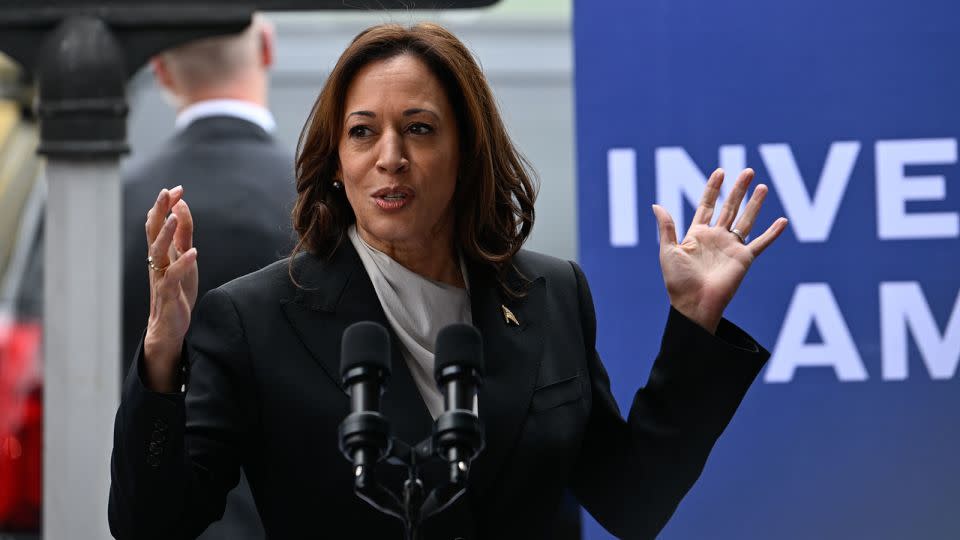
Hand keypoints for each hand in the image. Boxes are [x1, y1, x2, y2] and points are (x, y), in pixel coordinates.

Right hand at [142, 186, 197, 391]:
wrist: (169, 325)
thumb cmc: (177, 290)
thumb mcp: (184, 258)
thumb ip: (183, 235)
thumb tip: (180, 208)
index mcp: (161, 252)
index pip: (159, 223)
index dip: (166, 206)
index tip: (176, 189)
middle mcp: (157, 262)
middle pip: (153, 232)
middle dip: (159, 210)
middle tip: (165, 191)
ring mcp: (161, 277)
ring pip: (158, 252)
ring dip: (166, 233)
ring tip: (174, 216)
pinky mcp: (169, 294)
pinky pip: (172, 277)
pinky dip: (183, 264)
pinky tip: (194, 253)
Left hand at [652, 168, 786, 333]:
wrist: (694, 304)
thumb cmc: (677, 281)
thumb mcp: (668, 251)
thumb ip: (667, 227)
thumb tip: (656, 205)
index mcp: (697, 234)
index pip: (707, 205)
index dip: (713, 189)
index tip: (720, 172)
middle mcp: (716, 238)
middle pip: (730, 207)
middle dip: (738, 190)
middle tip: (749, 171)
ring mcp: (731, 247)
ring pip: (746, 220)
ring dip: (755, 204)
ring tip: (763, 186)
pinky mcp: (744, 259)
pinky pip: (761, 243)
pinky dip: (772, 233)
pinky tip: (782, 221)